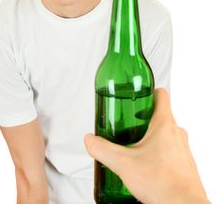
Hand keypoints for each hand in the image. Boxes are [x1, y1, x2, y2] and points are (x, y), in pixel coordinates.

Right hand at [84, 88, 209, 203]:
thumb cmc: (163, 184)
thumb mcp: (124, 164)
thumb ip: (103, 149)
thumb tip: (90, 140)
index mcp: (165, 124)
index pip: (161, 94)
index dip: (148, 90)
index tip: (136, 94)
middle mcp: (177, 133)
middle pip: (159, 113)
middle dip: (142, 116)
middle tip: (127, 122)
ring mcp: (182, 148)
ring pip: (165, 131)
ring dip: (149, 134)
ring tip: (133, 144)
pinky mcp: (183, 162)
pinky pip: (170, 148)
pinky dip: (157, 150)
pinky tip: (145, 163)